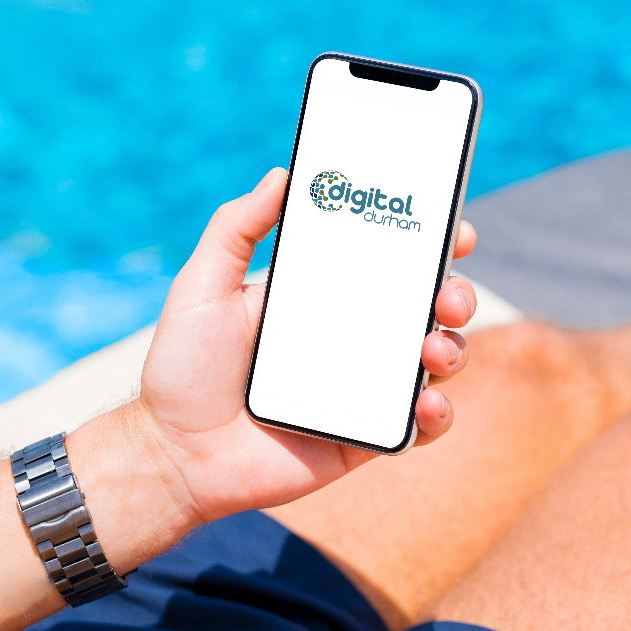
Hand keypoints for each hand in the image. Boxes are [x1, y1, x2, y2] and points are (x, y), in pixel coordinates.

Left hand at [128, 167, 478, 524]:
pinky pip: (421, 425)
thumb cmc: (183, 369)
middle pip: (428, 308)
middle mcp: (354, 338)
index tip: (452, 229)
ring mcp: (366, 389)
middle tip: (448, 295)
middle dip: (456, 294)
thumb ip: (235, 228)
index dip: (430, 243)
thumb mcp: (203, 287)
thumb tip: (279, 174)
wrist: (174, 455)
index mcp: (324, 297)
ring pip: (436, 361)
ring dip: (454, 347)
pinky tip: (425, 402)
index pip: (390, 262)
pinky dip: (439, 412)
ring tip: (433, 349)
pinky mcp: (367, 438)